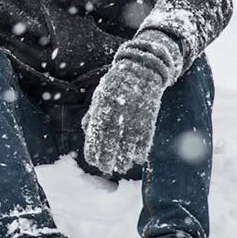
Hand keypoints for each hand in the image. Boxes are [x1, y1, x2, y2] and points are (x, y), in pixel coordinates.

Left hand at [82, 30, 183, 175]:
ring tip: (120, 167)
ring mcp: (135, 112)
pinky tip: (136, 159)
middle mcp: (119, 109)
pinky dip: (141, 149)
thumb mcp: (101, 95)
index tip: (92, 161)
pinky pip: (146, 136)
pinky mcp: (150, 115)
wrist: (143, 68)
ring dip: (124, 158)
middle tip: (105, 169)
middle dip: (108, 157)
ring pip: (129, 141)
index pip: (96, 132)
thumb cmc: (117, 85)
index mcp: (104, 104)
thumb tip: (86, 133)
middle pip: (112, 139)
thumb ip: (93, 113)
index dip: (94, 148)